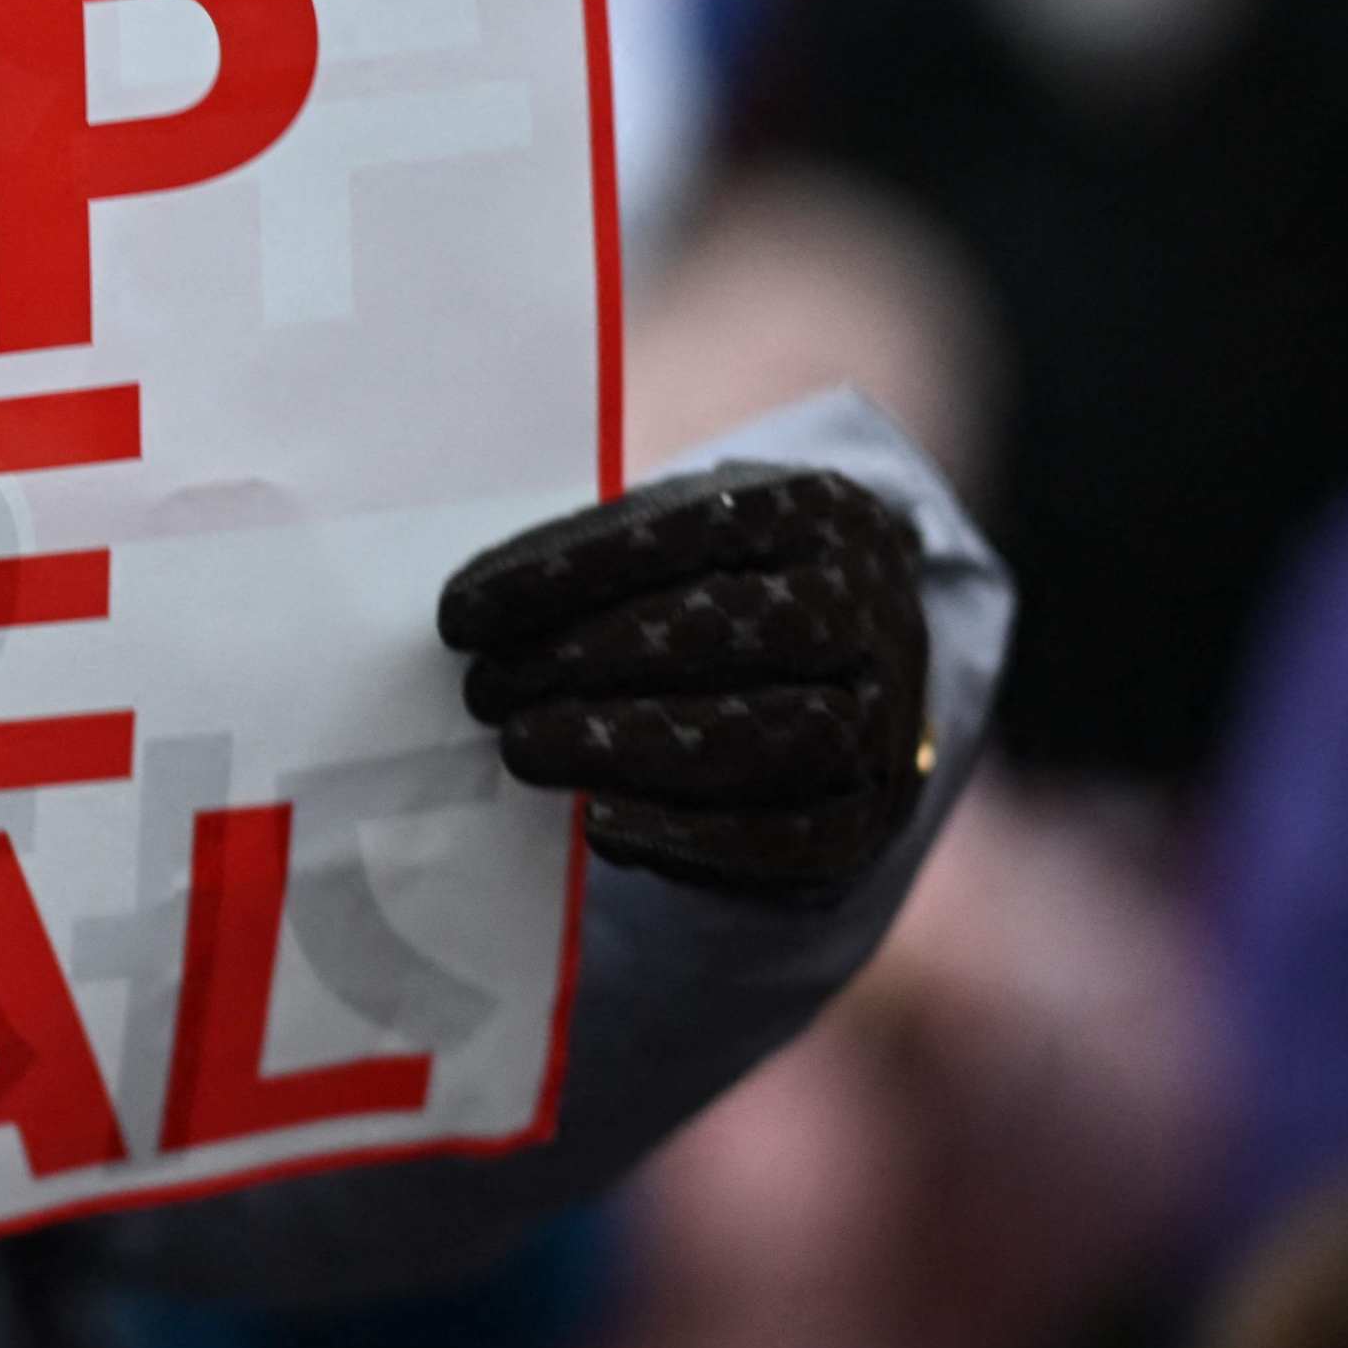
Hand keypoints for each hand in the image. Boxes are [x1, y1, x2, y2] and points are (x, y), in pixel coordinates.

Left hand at [437, 463, 932, 903]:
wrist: (858, 668)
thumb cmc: (727, 588)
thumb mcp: (684, 538)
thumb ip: (600, 560)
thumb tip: (475, 615)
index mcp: (817, 512)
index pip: (688, 527)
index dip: (567, 570)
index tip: (462, 614)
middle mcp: (867, 605)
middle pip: (730, 627)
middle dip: (587, 660)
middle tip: (485, 690)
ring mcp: (885, 712)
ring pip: (768, 731)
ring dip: (628, 746)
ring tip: (524, 749)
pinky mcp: (869, 813)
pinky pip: (791, 835)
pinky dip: (691, 835)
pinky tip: (600, 822)